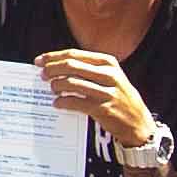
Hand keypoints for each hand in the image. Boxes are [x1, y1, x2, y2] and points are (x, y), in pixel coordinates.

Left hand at [33, 48, 157, 144]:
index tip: (39, 61)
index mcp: (108, 62)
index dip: (53, 57)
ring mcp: (106, 92)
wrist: (138, 122)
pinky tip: (57, 103)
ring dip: (56, 86)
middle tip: (42, 75)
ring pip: (71, 83)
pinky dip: (62, 102)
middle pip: (71, 66)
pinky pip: (75, 102)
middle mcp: (108, 74)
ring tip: (51, 89)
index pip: (74, 54)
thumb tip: (56, 66)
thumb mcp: (110, 77)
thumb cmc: (119, 97)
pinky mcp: (102, 109)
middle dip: (52, 69)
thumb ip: (88, 69)